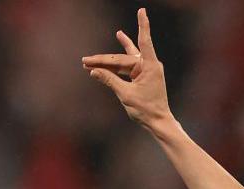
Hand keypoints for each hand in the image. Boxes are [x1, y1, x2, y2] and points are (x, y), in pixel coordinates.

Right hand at [82, 8, 172, 131]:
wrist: (158, 122)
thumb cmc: (146, 110)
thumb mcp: (125, 95)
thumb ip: (109, 81)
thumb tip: (93, 71)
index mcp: (149, 66)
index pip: (144, 41)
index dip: (142, 25)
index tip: (142, 10)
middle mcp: (148, 65)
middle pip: (122, 58)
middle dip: (103, 60)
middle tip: (85, 61)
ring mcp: (145, 70)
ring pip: (122, 62)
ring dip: (106, 63)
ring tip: (88, 60)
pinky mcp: (142, 76)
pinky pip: (125, 68)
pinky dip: (114, 69)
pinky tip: (103, 64)